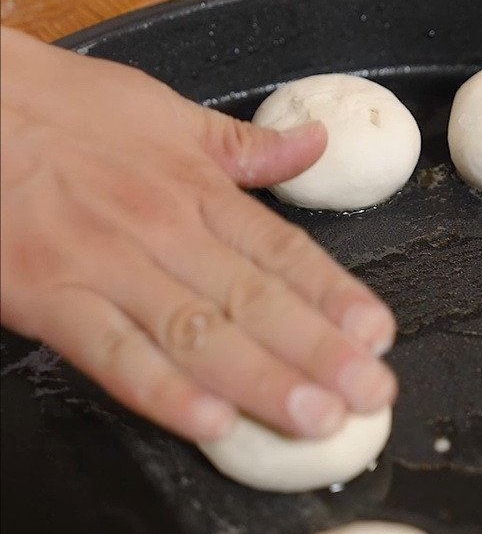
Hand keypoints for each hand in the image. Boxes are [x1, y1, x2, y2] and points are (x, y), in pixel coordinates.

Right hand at [1, 27, 396, 442]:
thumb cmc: (61, 110)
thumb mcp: (164, 112)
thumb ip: (244, 146)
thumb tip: (315, 144)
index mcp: (196, 189)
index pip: (283, 251)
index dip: (334, 297)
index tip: (378, 336)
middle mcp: (163, 230)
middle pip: (256, 300)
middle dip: (319, 353)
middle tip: (370, 396)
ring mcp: (107, 268)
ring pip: (199, 333)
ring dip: (262, 381)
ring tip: (315, 418)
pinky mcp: (51, 298)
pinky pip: (114, 353)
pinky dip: (162, 390)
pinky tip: (210, 423)